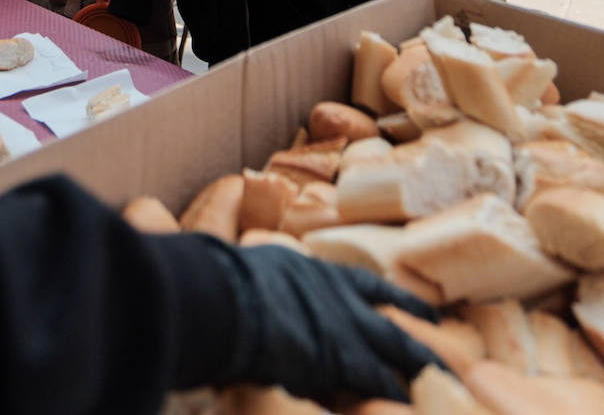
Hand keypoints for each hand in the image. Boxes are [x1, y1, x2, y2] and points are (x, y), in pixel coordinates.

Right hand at [228, 246, 441, 402]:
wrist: (223, 295)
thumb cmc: (225, 281)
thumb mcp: (262, 271)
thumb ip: (281, 287)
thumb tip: (272, 296)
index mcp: (320, 274)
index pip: (372, 287)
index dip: (400, 301)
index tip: (427, 314)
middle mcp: (340, 297)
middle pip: (395, 322)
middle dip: (422, 341)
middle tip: (448, 358)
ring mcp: (343, 327)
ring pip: (396, 353)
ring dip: (420, 373)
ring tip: (444, 392)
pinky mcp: (339, 360)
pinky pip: (376, 384)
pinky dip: (391, 400)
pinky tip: (402, 412)